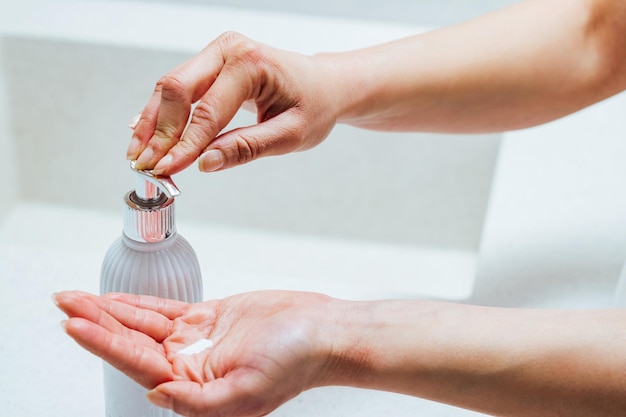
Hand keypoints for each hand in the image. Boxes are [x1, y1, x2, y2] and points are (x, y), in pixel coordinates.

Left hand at [54, 290, 333, 416]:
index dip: (103, 344)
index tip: (75, 324)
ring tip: (78, 297)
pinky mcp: (208, 318)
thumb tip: (155, 394)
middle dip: (95, 322)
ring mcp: (196, 340)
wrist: (321, 331)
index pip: (136, 363)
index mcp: (193, 388)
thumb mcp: (247, 391)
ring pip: (142, 323)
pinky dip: (138, 303)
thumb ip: (198, 401)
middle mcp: (188, 365)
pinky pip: (165, 310)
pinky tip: (117, 299)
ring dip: (109, 310)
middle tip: (65, 301)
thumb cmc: (295, 362)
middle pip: (130, 341)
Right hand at [128, 32, 340, 174]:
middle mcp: (228, 50)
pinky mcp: (210, 66)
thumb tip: (206, 163)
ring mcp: (216, 54)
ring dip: (153, 124)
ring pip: (171, 89)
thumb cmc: (314, 105)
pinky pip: (179, 90)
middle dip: (159, 132)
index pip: (208, 111)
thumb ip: (248, 148)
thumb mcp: (291, 134)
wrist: (324, 86)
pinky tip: (144, 134)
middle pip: (177, 90)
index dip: (184, 145)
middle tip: (145, 165)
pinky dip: (161, 114)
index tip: (166, 170)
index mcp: (250, 63)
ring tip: (138, 155)